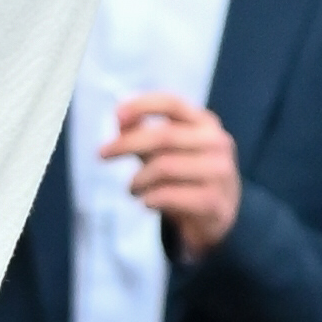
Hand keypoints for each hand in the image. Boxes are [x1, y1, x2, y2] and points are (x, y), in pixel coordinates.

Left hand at [110, 91, 240, 249]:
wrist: (218, 217)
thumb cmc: (186, 178)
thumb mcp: (164, 152)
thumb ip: (143, 134)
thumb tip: (120, 119)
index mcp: (205, 123)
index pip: (172, 104)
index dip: (142, 105)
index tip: (117, 116)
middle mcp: (217, 142)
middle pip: (164, 136)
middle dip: (127, 144)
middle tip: (103, 154)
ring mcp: (219, 172)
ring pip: (164, 167)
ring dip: (138, 179)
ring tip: (133, 188)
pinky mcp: (213, 201)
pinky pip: (169, 195)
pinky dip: (150, 199)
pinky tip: (146, 202)